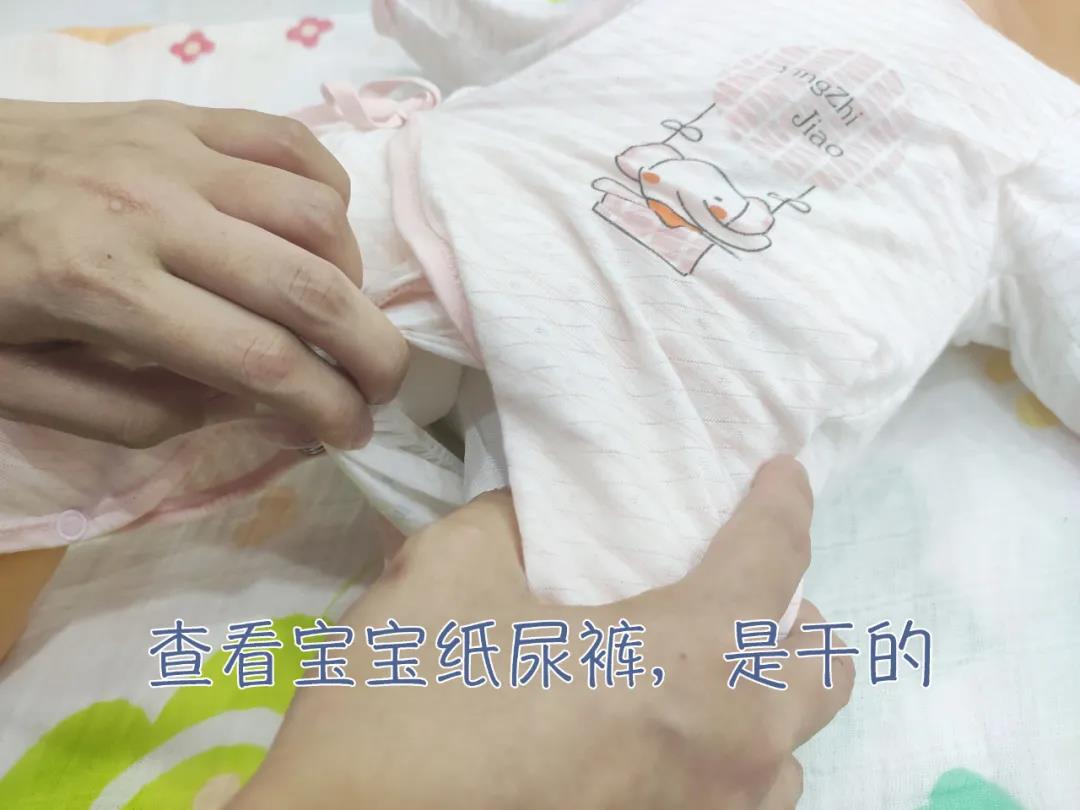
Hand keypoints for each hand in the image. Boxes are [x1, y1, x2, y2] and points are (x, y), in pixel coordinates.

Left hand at [0, 99, 406, 448]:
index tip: (352, 435)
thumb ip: (150, 413)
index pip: (259, 361)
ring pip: (316, 211)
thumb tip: (265, 407)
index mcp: (101, 290)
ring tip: (335, 314)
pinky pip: (289, 141)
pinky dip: (327, 194)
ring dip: (352, 278)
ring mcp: (171, 149)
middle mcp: (151, 210)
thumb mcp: (28, 389)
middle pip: (309, 287)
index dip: (326, 409)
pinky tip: (317, 234)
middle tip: (382, 387)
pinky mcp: (179, 114)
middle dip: (372, 353)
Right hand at [229, 457, 850, 808]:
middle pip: (821, 675)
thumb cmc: (407, 709)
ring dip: (762, 699)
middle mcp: (730, 756)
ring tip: (699, 673)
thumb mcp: (445, 573)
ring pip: (785, 754)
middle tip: (742, 588)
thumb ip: (511, 524)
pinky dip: (725, 761)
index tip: (784, 473)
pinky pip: (736, 807)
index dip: (783, 504)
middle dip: (797, 619)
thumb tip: (540, 520)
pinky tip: (659, 746)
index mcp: (690, 666)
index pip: (772, 561)